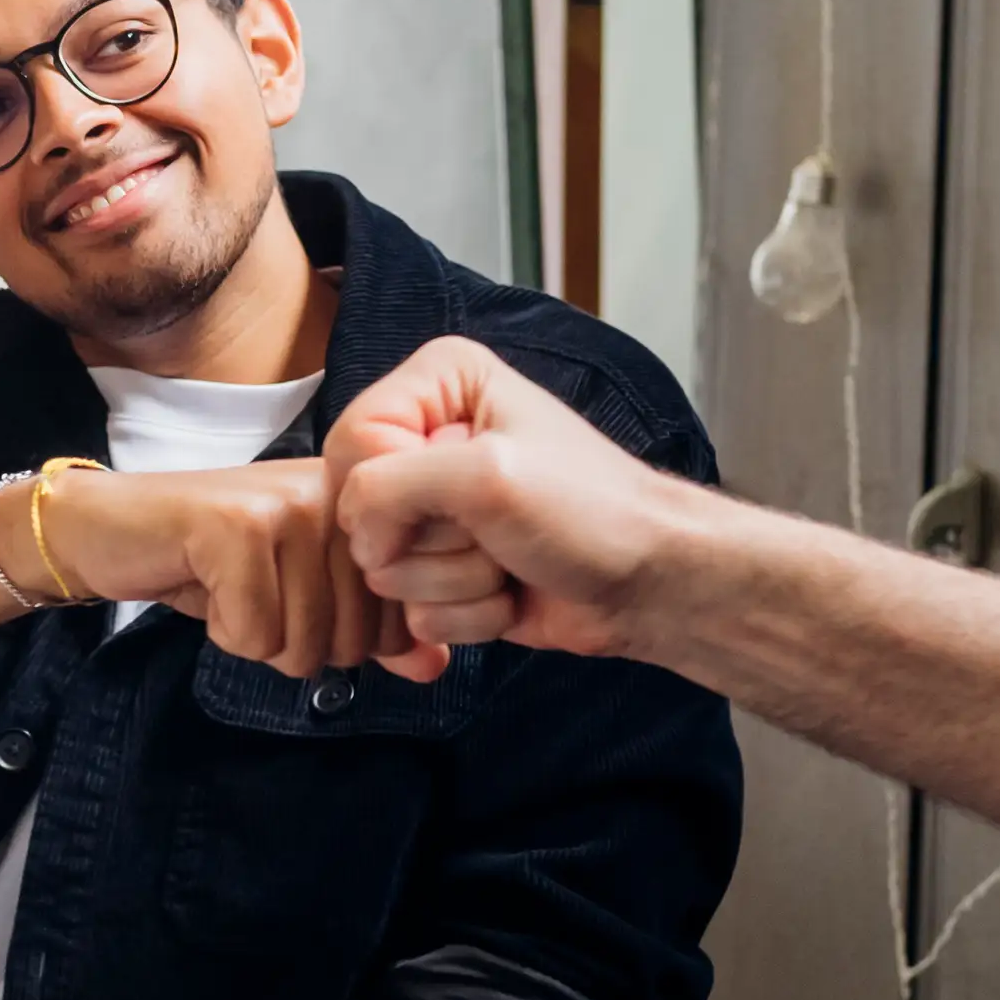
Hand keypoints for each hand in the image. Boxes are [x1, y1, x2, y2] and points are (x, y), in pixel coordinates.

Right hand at [37, 460, 382, 678]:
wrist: (111, 529)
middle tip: (251, 594)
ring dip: (252, 637)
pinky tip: (203, 584)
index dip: (340, 642)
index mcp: (361, 511)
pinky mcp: (239, 526)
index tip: (292, 600)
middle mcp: (336, 500)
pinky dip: (221, 630)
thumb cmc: (208, 563)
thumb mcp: (300, 597)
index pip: (395, 624)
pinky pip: (253, 635)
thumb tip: (433, 664)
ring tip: (227, 586)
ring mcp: (288, 506)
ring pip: (300, 643)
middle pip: (349, 642)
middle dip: (291, 643)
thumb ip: (370, 629)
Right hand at [323, 339, 688, 680]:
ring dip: (454, 581)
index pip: (351, 442)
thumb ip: (389, 486)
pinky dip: (466, 614)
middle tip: (492, 528)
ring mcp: (432, 511)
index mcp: (437, 385)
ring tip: (508, 558)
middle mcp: (426, 440)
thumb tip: (353, 534)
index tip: (455, 499)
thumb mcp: (487, 474)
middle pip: (361, 513)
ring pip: (386, 571)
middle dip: (432, 541)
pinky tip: (509, 590)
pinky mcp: (441, 571)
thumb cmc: (592, 510)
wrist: (648, 582)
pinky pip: (411, 612)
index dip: (391, 489)